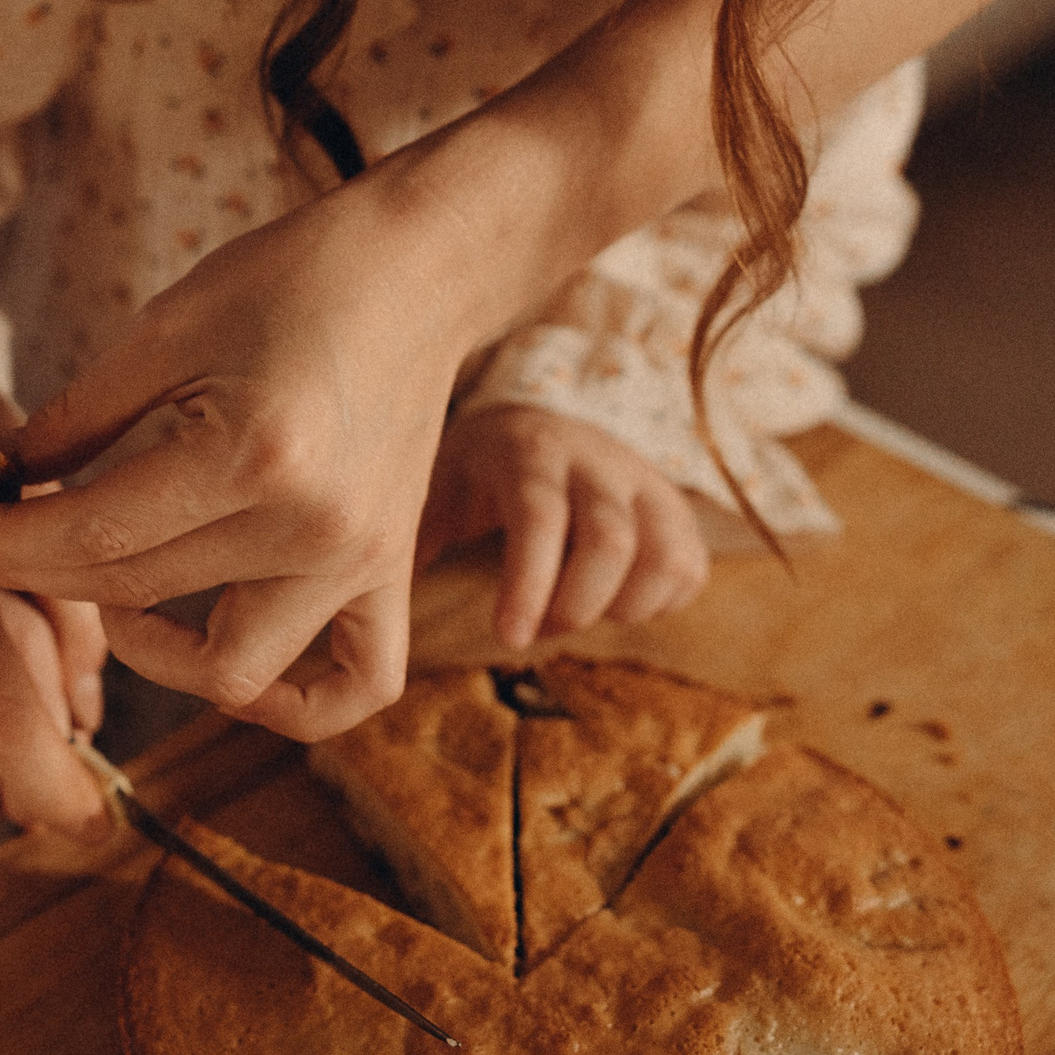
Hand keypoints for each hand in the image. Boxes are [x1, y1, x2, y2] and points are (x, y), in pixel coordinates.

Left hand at [0, 193, 464, 740]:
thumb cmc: (290, 278)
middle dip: (40, 579)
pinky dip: (290, 702)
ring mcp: (361, 560)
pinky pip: (354, 685)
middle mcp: (313, 526)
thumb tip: (1, 485)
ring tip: (112, 600)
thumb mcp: (166, 327)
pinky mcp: (392, 569)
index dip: (3, 545)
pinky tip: (225, 665)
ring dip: (154, 656)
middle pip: (141, 596)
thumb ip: (78, 419)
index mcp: (252, 453)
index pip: (96, 534)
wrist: (420, 269)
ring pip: (234, 669)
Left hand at [418, 403, 708, 649]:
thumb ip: (412, 538)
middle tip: (537, 628)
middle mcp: (596, 460)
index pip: (540, 516)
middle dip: (575, 605)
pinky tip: (611, 603)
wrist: (539, 416)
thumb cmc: (477, 471)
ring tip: (572, 612)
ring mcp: (643, 481)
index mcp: (529, 451)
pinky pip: (690, 566)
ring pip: (665, 554)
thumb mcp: (439, 488)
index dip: (528, 584)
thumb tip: (364, 602)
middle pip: (610, 540)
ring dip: (622, 606)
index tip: (508, 638)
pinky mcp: (674, 507)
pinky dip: (657, 603)